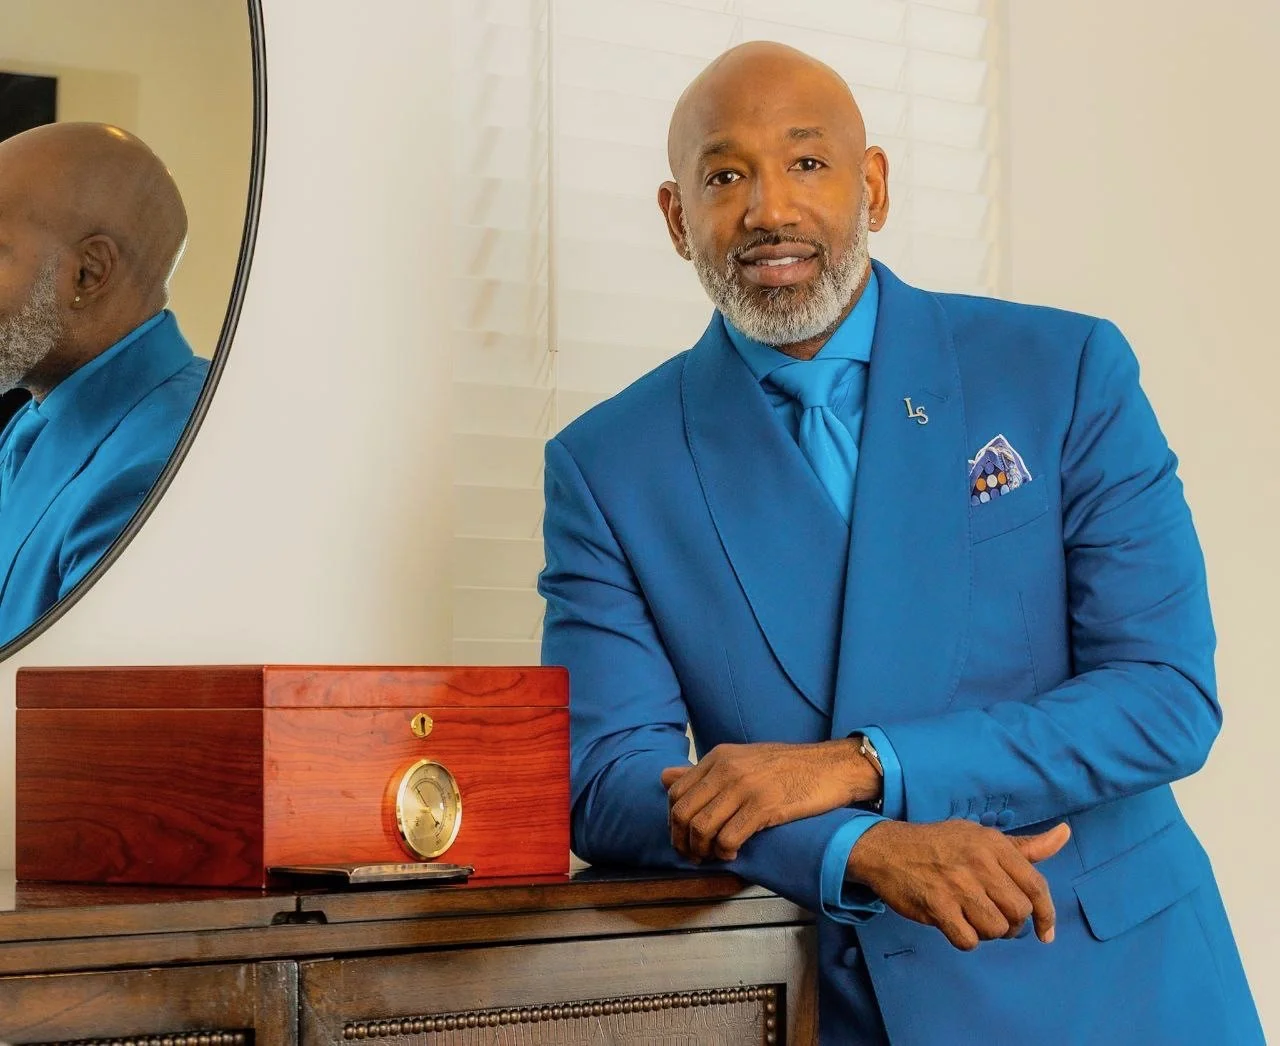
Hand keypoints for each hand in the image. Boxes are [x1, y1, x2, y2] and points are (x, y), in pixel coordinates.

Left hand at [661, 741, 880, 861]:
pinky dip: (724, 853)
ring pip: (701, 828)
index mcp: (719, 756)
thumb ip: (704, 771)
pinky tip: (732, 855)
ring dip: (701, 851)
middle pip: (683, 813)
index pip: (676, 792)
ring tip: (711, 857)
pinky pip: (728, 838)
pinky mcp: (763, 807)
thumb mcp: (741, 758)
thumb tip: (664, 777)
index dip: (674, 821)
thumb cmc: (788, 766)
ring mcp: (744, 787)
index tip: (684, 837)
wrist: (831, 767)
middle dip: (682, 841)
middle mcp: (726, 769)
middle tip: (693, 855)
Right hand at [847, 819, 1070, 949]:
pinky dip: (965, 939)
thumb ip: (1024, 846)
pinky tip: (955, 924)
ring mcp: (957, 885)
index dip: (1047, 915)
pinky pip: (968, 940)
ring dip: (988, 932)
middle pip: (1019, 913)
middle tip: (995, 917)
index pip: (1036, 886)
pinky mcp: (937, 906)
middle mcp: (978, 863)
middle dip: (1012, 924)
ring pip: (996, 929)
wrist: (886, 848)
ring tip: (973, 918)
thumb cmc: (939, 844)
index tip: (1045, 933)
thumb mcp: (981, 837)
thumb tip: (1065, 833)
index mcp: (993, 844)